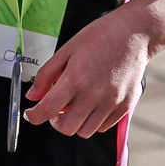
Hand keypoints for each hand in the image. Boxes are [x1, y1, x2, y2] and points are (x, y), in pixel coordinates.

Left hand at [22, 6, 156, 137]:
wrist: (134, 33)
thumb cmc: (99, 37)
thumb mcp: (67, 49)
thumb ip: (46, 75)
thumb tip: (32, 96)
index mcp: (76, 78)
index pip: (48, 110)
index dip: (34, 116)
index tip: (31, 115)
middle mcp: (94, 94)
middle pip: (66, 128)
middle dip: (55, 121)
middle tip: (56, 108)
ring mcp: (112, 102)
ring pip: (85, 132)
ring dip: (75, 122)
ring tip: (76, 104)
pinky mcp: (125, 106)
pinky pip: (103, 127)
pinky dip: (93, 121)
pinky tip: (93, 104)